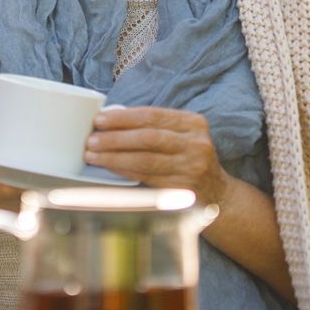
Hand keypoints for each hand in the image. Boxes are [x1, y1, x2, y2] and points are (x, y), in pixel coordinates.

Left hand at [83, 106, 228, 205]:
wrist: (217, 194)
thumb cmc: (188, 158)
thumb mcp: (181, 136)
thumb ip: (155, 126)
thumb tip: (110, 120)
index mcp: (193, 123)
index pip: (152, 115)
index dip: (123, 117)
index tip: (100, 120)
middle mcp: (196, 143)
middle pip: (148, 137)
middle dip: (115, 138)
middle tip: (91, 140)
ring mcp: (192, 167)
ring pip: (145, 160)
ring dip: (114, 157)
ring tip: (93, 155)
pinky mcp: (183, 189)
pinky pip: (147, 178)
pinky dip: (125, 172)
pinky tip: (110, 169)